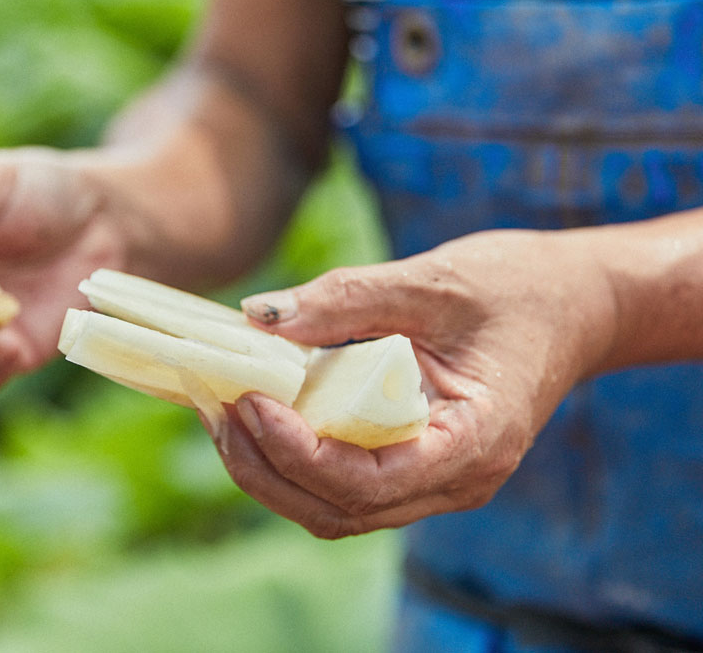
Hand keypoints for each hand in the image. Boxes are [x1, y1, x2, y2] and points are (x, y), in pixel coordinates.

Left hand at [200, 229, 616, 537]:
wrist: (572, 306)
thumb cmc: (516, 288)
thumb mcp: (433, 280)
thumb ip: (347, 297)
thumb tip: (258, 317)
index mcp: (474, 440)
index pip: (371, 482)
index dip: (300, 452)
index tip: (252, 402)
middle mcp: (455, 478)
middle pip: (340, 510)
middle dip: (267, 468)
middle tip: (218, 408)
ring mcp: (435, 478)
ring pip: (335, 508)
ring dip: (271, 470)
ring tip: (224, 413)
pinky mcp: (415, 463)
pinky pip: (345, 483)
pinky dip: (294, 459)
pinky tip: (261, 416)